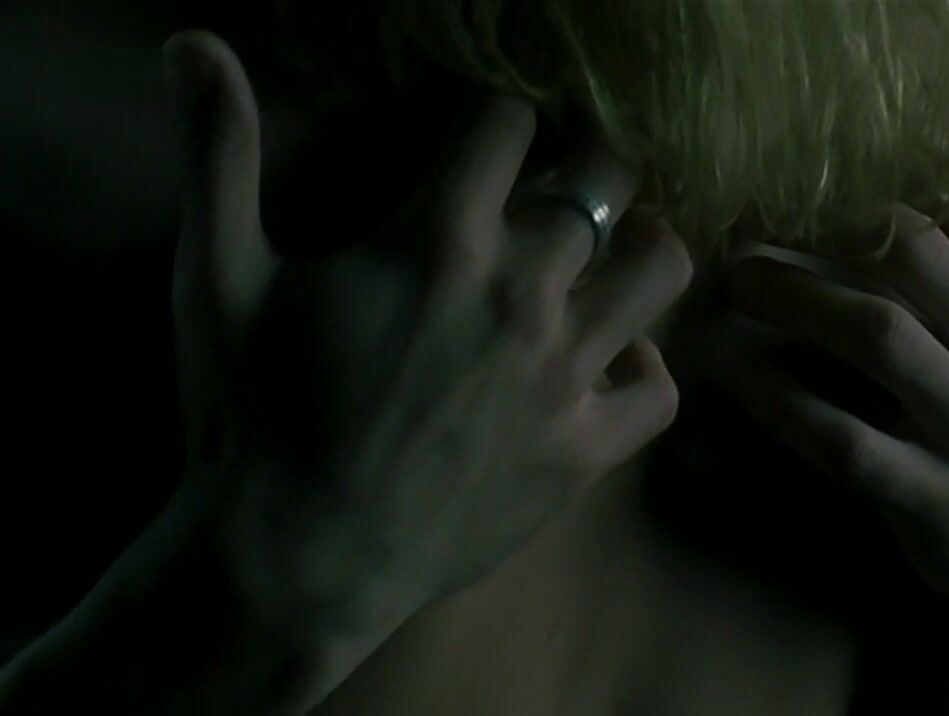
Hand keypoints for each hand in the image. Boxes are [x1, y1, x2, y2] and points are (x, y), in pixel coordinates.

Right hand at [164, 30, 689, 656]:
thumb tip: (191, 42)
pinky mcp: (584, 453)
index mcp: (440, 239)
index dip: (499, 118)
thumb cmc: (250, 416)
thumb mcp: (216, 277)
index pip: (507, 123)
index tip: (488, 137)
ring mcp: (564, 376)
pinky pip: (660, 393)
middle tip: (560, 180)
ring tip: (609, 251)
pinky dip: (645, 370)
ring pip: (659, 268)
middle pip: (602, 177)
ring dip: (640, 244)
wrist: (291, 560)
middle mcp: (523, 293)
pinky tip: (610, 364)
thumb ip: (217, 154)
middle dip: (583, 162)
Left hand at [706, 165, 948, 659]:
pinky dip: (785, 403)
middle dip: (818, 227)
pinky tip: (736, 371)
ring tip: (736, 279)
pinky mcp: (939, 501)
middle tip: (749, 221)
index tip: (804, 169)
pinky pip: (848, 443)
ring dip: (794, 297)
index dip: (873, 175)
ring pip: (879, 337)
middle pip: (910, 256)